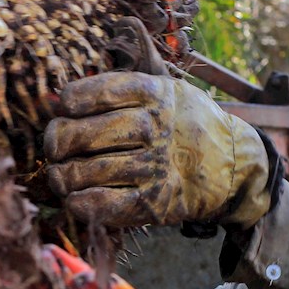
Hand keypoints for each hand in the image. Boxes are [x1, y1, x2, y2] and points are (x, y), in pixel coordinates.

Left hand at [44, 72, 271, 229]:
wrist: (234, 163)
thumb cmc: (187, 124)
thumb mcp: (166, 90)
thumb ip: (122, 87)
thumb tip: (69, 85)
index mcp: (154, 94)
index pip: (95, 93)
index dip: (70, 102)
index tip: (65, 108)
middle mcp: (153, 128)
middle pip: (83, 134)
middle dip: (57, 141)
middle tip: (54, 147)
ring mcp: (154, 166)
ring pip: (87, 171)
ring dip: (63, 176)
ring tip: (60, 175)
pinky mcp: (154, 201)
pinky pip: (104, 204)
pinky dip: (81, 203)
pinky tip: (75, 199)